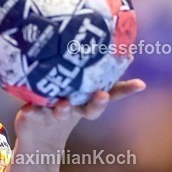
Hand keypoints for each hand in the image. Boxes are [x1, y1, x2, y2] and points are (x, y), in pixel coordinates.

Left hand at [14, 79, 145, 148]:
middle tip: (102, 95)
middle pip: (90, 108)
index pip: (112, 94)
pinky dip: (32, 111)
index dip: (126, 90)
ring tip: (64, 104)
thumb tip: (109, 39)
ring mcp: (54, 112)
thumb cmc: (61, 99)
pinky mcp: (33, 115)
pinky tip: (31, 109)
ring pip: (62, 111)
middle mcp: (75, 107)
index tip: (140, 84)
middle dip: (98, 103)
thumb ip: (88, 66)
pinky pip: (33, 112)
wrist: (36, 132)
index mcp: (88, 99)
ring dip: (64, 108)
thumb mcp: (75, 82)